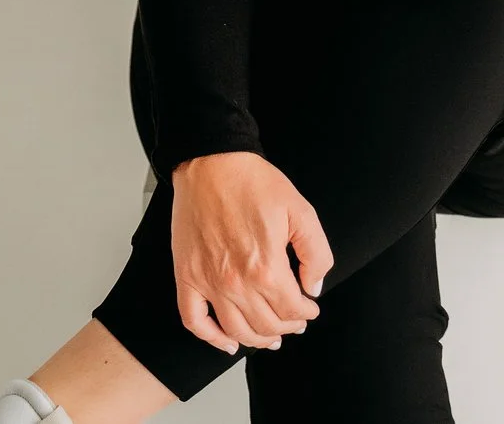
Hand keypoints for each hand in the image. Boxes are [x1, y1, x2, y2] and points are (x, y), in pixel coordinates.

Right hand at [169, 151, 332, 354]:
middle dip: (287, 326)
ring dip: (258, 339)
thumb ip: (316, 253)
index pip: (292, 310)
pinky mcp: (187, 276)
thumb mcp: (301, 211)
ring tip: (270, 336)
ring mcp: (208, 282)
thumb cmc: (252, 182)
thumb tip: (313, 286)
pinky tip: (227, 342)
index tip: (310, 308)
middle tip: (294, 321)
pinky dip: (211, 338)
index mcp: (266, 268)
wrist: (211, 162)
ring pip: (236, 330)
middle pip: (267, 325)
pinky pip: (195, 321)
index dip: (306, 313)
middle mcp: (235, 282)